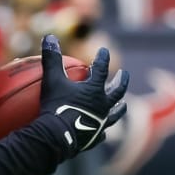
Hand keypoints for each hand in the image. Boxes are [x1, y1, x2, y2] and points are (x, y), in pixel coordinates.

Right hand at [39, 35, 127, 155]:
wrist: (56, 138)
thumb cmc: (56, 107)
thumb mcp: (52, 80)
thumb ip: (52, 59)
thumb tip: (50, 37)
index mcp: (95, 90)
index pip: (102, 69)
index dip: (103, 58)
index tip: (104, 50)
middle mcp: (103, 106)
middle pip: (117, 91)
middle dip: (121, 81)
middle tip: (124, 74)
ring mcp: (101, 123)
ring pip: (115, 114)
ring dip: (120, 107)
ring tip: (123, 104)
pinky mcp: (94, 138)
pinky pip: (102, 133)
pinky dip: (103, 130)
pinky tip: (103, 131)